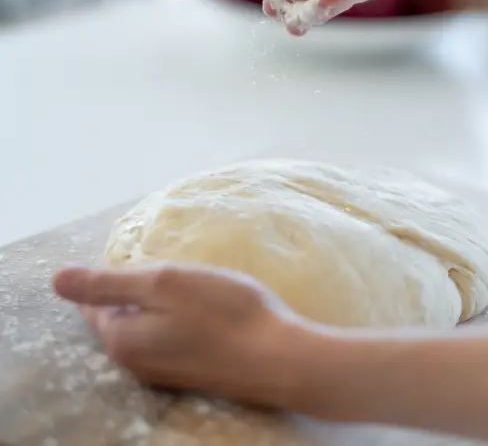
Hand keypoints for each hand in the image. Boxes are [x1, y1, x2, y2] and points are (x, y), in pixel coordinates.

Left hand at [52, 265, 312, 407]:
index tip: (156, 262)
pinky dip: (185, 323)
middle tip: (182, 274)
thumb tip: (56, 279)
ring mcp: (164, 374)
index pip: (95, 300)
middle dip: (143, 292)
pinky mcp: (192, 375)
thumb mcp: (164, 283)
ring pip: (150, 327)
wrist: (280, 360)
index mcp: (120, 339)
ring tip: (200, 290)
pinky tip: (212, 313)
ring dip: (166, 307)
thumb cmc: (225, 313)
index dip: (121, 274)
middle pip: (123, 315)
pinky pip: (173, 340)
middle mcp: (134, 364)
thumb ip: (107, 282)